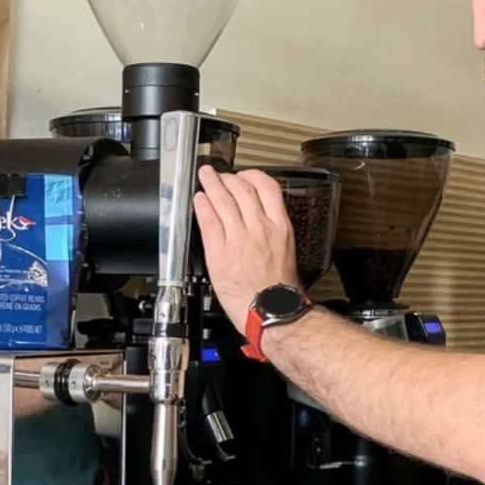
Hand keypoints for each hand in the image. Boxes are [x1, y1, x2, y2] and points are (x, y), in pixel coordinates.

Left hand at [193, 165, 300, 332]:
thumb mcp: (285, 249)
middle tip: (219, 174)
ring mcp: (239, 239)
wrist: (270, 310)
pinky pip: (209, 223)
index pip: (267, 187)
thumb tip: (260, 217)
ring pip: (224, 202)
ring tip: (205, 177)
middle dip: (228, 177)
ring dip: (212, 185)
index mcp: (279, 227)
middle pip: (242, 190)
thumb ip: (272, 229)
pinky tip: (199, 200)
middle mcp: (260, 229)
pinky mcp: (220, 253)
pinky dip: (203, 207)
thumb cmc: (278, 288)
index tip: (244, 175)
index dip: (252, 175)